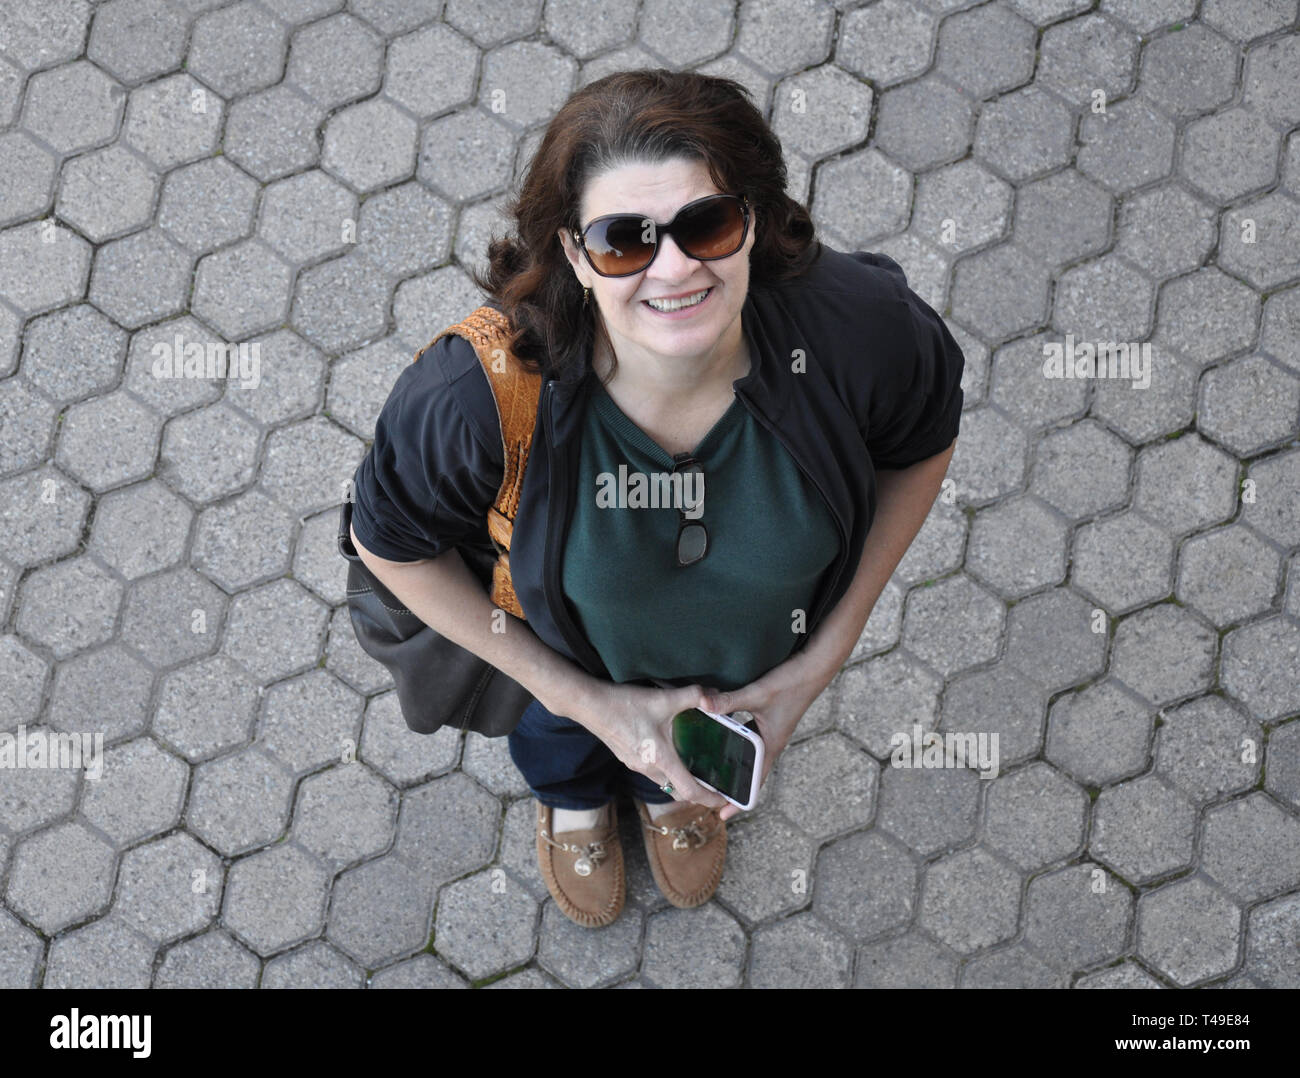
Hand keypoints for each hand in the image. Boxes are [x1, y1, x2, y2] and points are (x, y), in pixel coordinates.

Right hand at [567, 680, 730, 811]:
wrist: (588, 705)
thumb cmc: (624, 705)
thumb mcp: (663, 699)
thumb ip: (692, 696)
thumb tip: (713, 695)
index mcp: (661, 759)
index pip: (690, 791)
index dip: (709, 799)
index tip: (723, 801)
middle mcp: (648, 768)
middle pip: (677, 790)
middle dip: (697, 791)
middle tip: (714, 783)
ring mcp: (635, 765)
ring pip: (663, 781)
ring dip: (680, 779)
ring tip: (696, 766)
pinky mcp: (627, 757)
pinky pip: (651, 771)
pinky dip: (666, 769)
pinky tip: (669, 750)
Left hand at [698, 654, 835, 821]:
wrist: (814, 668)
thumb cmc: (790, 683)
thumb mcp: (756, 694)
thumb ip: (728, 700)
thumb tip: (701, 705)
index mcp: (771, 745)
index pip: (754, 782)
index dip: (739, 800)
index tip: (722, 816)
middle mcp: (771, 743)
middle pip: (750, 773)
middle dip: (732, 786)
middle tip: (708, 795)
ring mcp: (771, 732)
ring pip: (750, 756)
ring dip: (734, 765)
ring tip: (712, 772)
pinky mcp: (770, 720)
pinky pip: (751, 740)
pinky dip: (738, 744)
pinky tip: (723, 738)